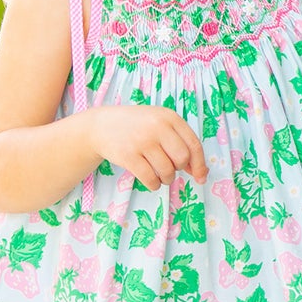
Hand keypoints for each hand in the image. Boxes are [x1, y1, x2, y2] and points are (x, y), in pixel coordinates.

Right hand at [88, 105, 208, 190]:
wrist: (101, 126)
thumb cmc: (137, 127)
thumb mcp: (159, 124)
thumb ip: (180, 142)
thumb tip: (200, 172)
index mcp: (169, 117)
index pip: (193, 145)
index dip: (200, 164)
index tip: (200, 178)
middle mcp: (157, 126)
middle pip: (182, 159)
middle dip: (179, 169)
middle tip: (169, 167)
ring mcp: (142, 141)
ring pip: (167, 171)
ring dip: (166, 179)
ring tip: (159, 174)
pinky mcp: (129, 156)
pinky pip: (151, 179)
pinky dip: (154, 185)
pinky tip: (151, 180)